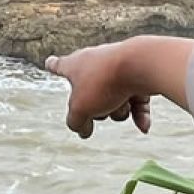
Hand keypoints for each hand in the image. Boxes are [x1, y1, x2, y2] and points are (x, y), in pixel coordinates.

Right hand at [45, 37, 193, 139]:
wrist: (143, 65)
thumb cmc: (105, 81)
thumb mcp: (81, 109)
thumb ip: (76, 122)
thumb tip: (83, 131)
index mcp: (75, 65)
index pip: (59, 66)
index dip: (54, 66)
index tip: (49, 62)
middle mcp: (96, 63)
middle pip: (91, 95)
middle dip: (96, 108)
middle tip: (99, 107)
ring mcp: (119, 69)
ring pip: (114, 101)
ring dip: (118, 110)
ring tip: (121, 105)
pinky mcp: (140, 76)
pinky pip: (136, 102)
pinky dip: (139, 114)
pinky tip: (143, 127)